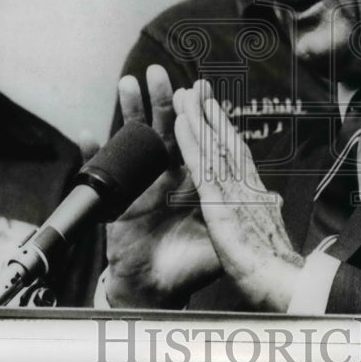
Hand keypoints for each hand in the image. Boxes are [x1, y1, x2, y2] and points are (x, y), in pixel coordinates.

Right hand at [104, 66, 220, 307]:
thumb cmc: (189, 264)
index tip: (201, 87)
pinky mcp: (115, 201)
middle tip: (160, 72)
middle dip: (162, 99)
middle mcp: (164, 175)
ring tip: (128, 83)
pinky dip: (91, 155)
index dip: (198, 114)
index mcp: (191, 179)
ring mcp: (139, 183)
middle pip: (163, 128)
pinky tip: (87, 134)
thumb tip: (273, 199)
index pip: (195, 139)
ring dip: (129, 111)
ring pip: (132, 139)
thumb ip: (239, 219)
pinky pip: (99, 173)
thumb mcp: (218, 240)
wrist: (157, 289)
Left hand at [174, 81, 303, 311]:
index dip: (225, 131)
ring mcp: (234, 191)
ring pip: (212, 147)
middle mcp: (246, 186)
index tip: (215, 110)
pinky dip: (191, 141)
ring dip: (198, 118)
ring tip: (185, 92)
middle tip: (199, 87)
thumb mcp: (269, 237)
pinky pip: (201, 165)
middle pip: (225, 142)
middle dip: (212, 113)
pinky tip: (181, 121)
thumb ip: (265, 217)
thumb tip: (273, 203)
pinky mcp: (221, 202)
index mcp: (255, 196)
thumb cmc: (277, 272)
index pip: (237, 157)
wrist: (284, 287)